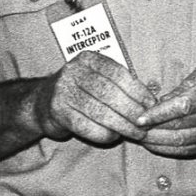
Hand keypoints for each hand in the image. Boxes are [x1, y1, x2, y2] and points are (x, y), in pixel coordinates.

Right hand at [32, 50, 158, 147]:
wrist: (43, 102)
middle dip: (132, 111)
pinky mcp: (58, 112)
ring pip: (100, 111)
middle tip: (146, 124)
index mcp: (88, 58)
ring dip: (122, 125)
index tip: (152, 105)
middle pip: (110, 93)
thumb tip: (152, 101)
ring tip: (136, 133)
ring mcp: (63, 91)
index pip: (118, 74)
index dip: (138, 91)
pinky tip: (114, 136)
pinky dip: (105, 134)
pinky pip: (87, 126)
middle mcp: (73, 71)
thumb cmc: (81, 91)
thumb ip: (121, 85)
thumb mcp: (98, 78)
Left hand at [133, 63, 195, 157]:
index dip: (159, 114)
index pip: (183, 106)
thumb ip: (183, 87)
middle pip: (179, 127)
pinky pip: (188, 150)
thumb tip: (159, 102)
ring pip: (181, 142)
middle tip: (131, 128)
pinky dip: (168, 149)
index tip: (140, 117)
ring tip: (138, 136)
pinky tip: (154, 144)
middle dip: (152, 129)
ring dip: (156, 141)